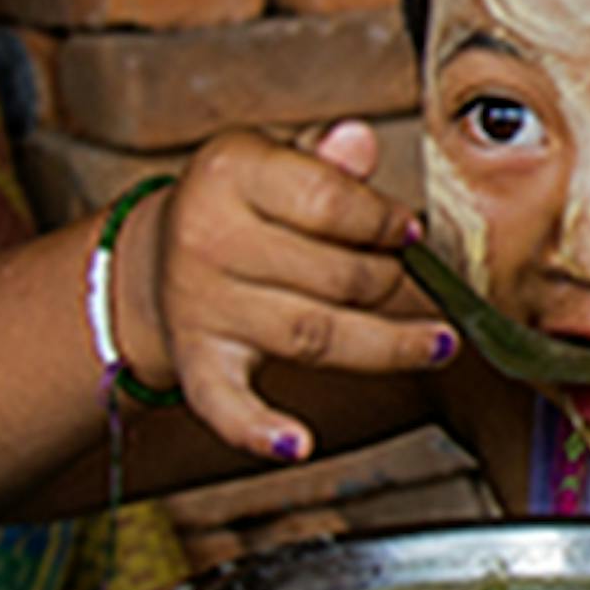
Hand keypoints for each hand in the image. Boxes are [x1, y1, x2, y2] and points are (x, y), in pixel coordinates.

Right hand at [138, 119, 447, 463]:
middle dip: (389, 281)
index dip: (384, 221)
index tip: (411, 231)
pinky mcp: (197, 363)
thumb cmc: (234, 207)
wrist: (151, 260)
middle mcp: (209, 240)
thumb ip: (322, 161)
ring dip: (384, 347)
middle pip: (334, 275)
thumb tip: (360, 144)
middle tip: (416, 281)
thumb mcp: (271, 162)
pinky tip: (296, 445)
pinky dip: (258, 430)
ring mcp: (203, 307)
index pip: (329, 201)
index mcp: (232, 174)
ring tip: (438, 346)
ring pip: (313, 335)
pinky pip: (226, 403)